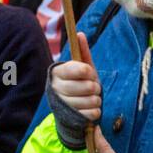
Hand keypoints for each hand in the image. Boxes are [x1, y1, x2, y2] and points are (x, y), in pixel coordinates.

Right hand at [47, 31, 99, 149]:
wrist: (71, 110)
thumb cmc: (78, 84)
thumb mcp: (82, 68)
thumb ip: (82, 52)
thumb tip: (80, 34)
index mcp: (57, 73)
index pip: (80, 69)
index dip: (88, 72)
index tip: (87, 73)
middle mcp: (56, 89)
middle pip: (89, 86)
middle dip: (95, 87)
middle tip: (90, 88)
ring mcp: (63, 105)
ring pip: (93, 100)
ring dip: (96, 99)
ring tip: (88, 98)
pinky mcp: (72, 119)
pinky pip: (94, 113)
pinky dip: (95, 111)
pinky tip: (87, 109)